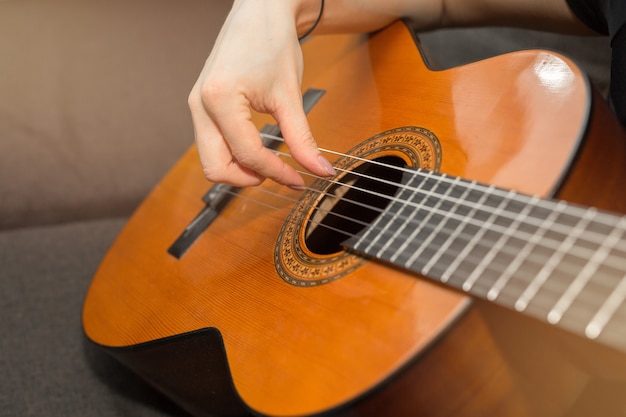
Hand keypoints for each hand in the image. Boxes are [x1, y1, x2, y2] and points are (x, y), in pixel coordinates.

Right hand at [188, 0, 334, 187]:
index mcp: (219, 99)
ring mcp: (196, 106)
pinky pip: (212, 145)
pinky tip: (258, 149)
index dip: (277, 173)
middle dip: (248, 178)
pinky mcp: (201, 107)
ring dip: (240, 169)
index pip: (247, 154)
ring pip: (210, 160)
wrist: (259, 11)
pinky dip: (234, 155)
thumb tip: (320, 171)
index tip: (299, 181)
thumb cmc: (271, 42)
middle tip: (280, 174)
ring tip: (270, 163)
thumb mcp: (290, 95)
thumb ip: (303, 139)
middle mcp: (200, 105)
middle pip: (215, 168)